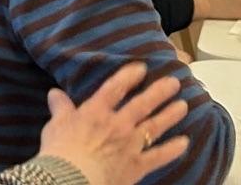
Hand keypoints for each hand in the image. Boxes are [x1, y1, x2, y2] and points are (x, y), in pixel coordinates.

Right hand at [38, 62, 190, 184]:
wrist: (73, 178)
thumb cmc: (61, 151)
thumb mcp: (56, 124)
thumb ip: (61, 107)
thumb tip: (55, 93)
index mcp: (96, 111)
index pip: (116, 88)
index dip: (129, 76)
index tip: (142, 68)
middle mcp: (118, 124)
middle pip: (142, 104)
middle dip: (159, 92)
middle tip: (174, 83)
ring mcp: (131, 144)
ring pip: (154, 126)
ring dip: (170, 115)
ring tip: (183, 105)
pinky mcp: (137, 165)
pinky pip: (159, 155)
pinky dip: (173, 149)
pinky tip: (184, 142)